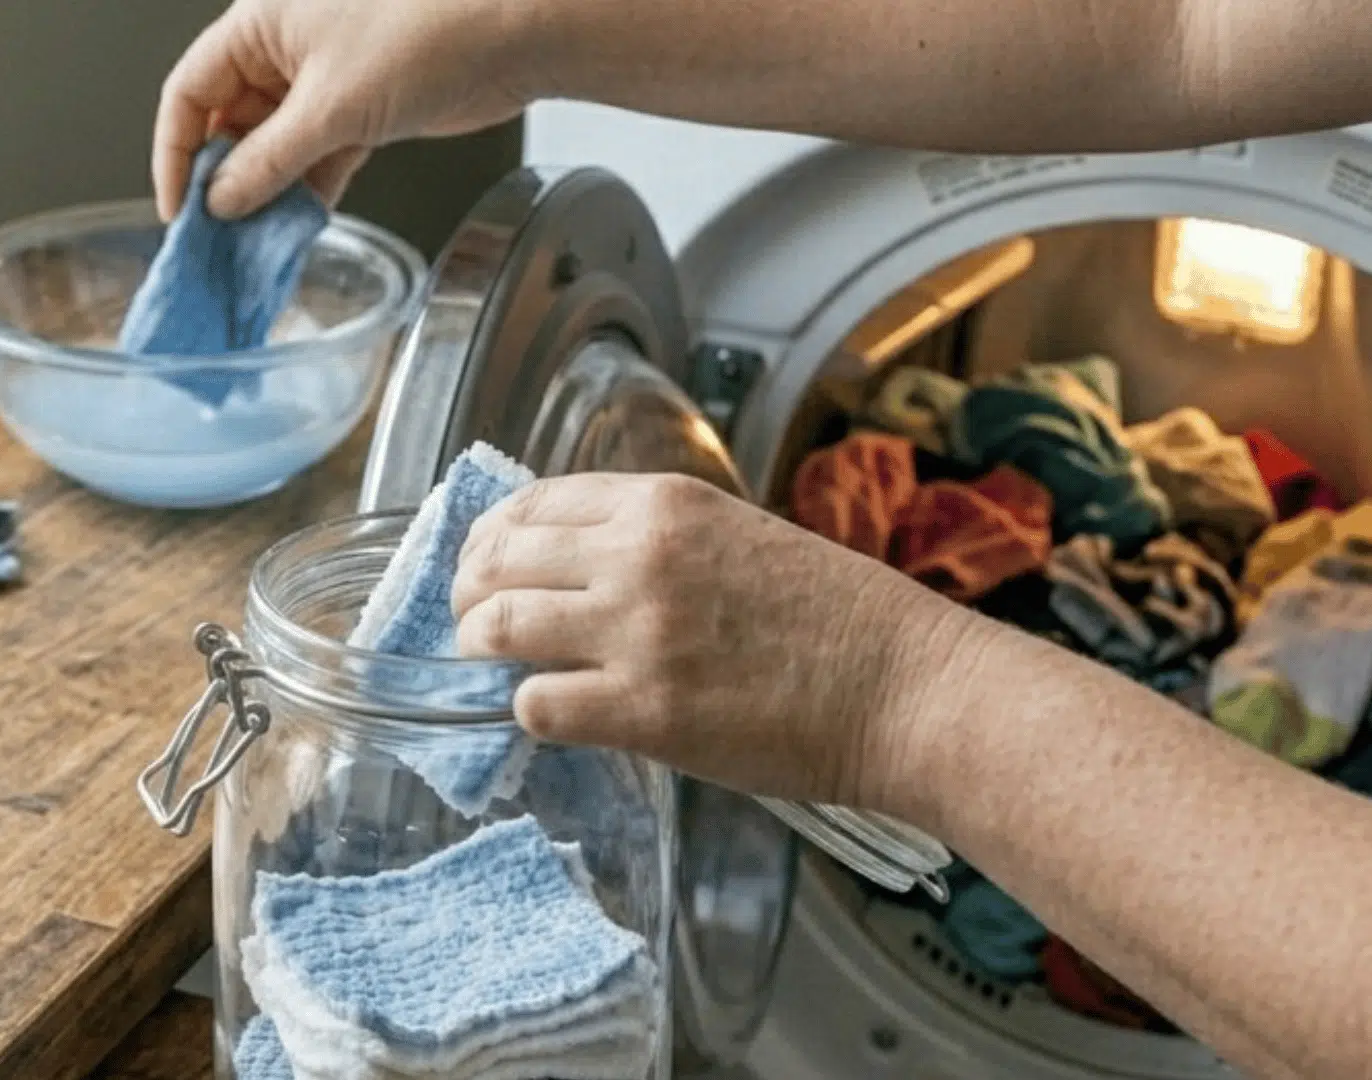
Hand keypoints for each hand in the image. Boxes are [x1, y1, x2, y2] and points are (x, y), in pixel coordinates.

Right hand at [153, 0, 534, 220]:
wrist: (509, 38)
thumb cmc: (426, 34)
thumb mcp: (331, 107)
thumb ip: (270, 159)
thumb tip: (223, 198)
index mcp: (260, 24)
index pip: (190, 92)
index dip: (175, 152)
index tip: (180, 209)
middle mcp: (286, 50)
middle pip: (230, 122)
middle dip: (224, 179)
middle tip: (217, 236)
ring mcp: (325, 81)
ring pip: (276, 146)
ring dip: (267, 193)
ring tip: (254, 244)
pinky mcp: (363, 110)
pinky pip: (317, 157)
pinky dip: (307, 190)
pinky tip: (297, 226)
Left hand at [450, 472, 974, 814]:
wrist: (903, 685)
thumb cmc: (840, 620)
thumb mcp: (740, 538)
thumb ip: (659, 544)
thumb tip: (580, 571)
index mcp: (665, 503)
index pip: (532, 501)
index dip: (492, 535)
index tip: (486, 561)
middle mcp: (637, 555)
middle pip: (496, 559)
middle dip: (468, 592)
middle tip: (471, 620)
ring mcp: (635, 633)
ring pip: (494, 626)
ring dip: (482, 648)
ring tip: (497, 667)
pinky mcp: (642, 711)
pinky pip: (534, 704)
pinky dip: (531, 710)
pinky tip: (556, 713)